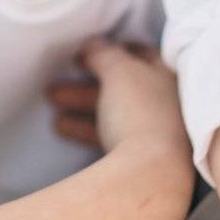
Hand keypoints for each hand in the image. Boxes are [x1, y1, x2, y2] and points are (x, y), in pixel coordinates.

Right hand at [45, 36, 195, 219]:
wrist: (153, 174)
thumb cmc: (141, 113)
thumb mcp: (120, 71)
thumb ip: (104, 53)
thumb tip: (93, 44)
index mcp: (168, 77)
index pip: (141, 54)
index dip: (113, 49)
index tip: (87, 51)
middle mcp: (166, 105)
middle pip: (121, 88)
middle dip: (86, 85)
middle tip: (55, 86)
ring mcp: (156, 134)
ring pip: (113, 114)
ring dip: (82, 109)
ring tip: (52, 110)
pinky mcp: (142, 159)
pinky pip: (110, 138)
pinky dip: (86, 130)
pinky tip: (64, 129)